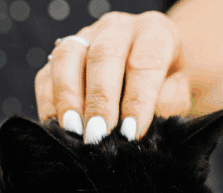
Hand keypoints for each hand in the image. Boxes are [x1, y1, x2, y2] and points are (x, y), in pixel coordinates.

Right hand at [35, 11, 190, 142]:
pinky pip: (46, 74)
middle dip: (99, 100)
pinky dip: (48, 102)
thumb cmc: (164, 85)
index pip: (145, 61)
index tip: (129, 134)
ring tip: (73, 132)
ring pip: (68, 57)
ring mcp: (85, 36)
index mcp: (154, 31)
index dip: (137, 100)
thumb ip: (163, 106)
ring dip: (68, 99)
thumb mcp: (176, 94)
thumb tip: (134, 130)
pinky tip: (56, 128)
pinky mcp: (60, 53)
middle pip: (104, 56)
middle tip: (98, 135)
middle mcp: (118, 27)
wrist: (150, 68)